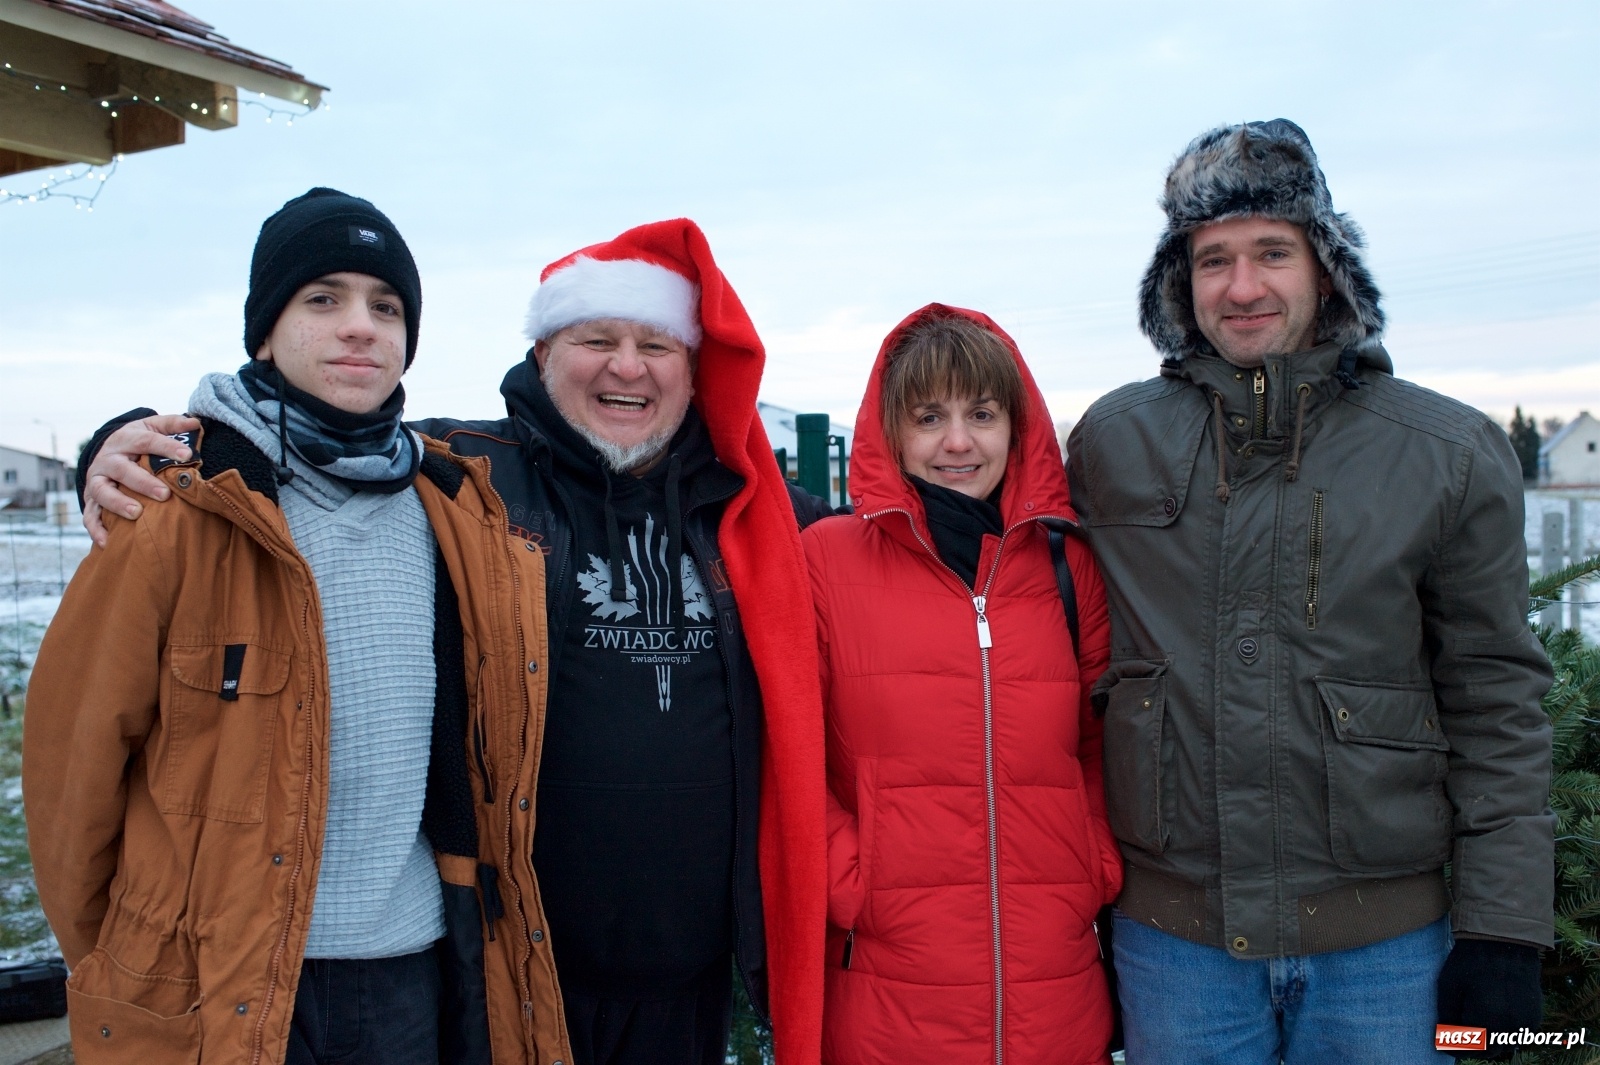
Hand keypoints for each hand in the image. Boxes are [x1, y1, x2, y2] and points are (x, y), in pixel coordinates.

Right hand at [82, 414, 199, 546]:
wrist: (109, 450)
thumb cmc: (139, 441)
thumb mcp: (153, 427)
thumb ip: (173, 425)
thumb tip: (196, 422)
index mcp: (125, 439)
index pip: (146, 441)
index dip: (166, 447)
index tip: (188, 456)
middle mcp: (107, 460)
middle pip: (122, 470)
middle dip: (143, 482)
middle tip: (164, 494)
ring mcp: (96, 481)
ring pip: (102, 492)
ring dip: (117, 503)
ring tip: (137, 513)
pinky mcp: (91, 500)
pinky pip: (90, 516)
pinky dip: (97, 530)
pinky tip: (109, 542)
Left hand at [1436, 938, 1541, 1061]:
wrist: (1504, 941)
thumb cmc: (1470, 962)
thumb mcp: (1448, 987)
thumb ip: (1447, 1018)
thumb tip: (1444, 1042)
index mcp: (1488, 1020)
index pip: (1474, 1050)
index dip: (1460, 1047)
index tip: (1449, 1040)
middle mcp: (1511, 1025)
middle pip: (1492, 1050)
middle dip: (1475, 1045)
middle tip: (1460, 1032)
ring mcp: (1526, 1021)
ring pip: (1506, 1042)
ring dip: (1492, 1038)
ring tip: (1476, 1018)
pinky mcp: (1535, 1014)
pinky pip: (1518, 1031)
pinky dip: (1506, 1028)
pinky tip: (1494, 1011)